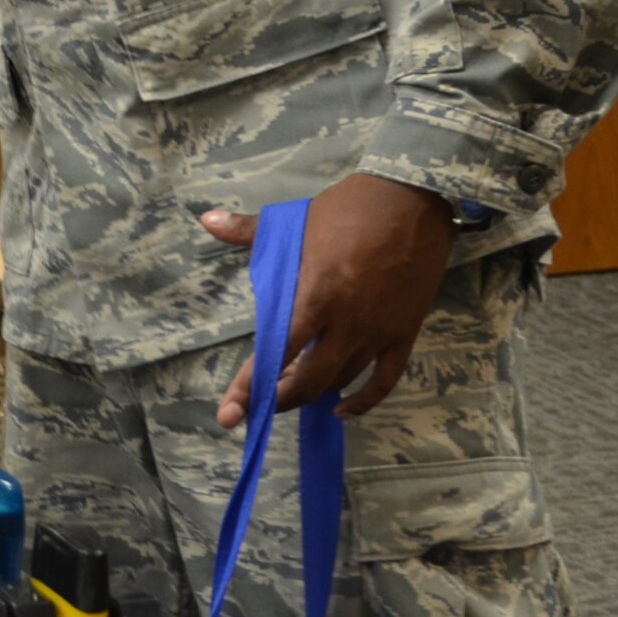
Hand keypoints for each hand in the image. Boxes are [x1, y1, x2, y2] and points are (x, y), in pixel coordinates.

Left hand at [200, 172, 454, 425]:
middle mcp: (345, 322)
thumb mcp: (292, 220)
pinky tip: (342, 408)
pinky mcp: (404, 333)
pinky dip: (363, 400)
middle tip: (263, 398)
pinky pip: (384, 380)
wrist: (412, 199)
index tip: (230, 417)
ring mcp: (377, 331)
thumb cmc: (348, 209)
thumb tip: (205, 219)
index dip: (250, 388)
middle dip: (281, 397)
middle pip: (308, 380)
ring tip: (291, 390)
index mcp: (314, 295)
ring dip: (314, 392)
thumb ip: (246, 230)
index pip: (275, 353)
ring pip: (342, 380)